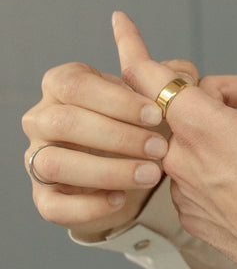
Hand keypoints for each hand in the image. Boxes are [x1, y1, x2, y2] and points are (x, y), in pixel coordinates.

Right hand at [22, 46, 196, 238]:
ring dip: (106, 171)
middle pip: (64, 122)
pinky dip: (89, 205)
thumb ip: (162, 75)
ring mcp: (36, 159)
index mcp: (62, 84)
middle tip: (159, 148)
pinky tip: (122, 199)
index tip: (156, 114)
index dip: (117, 100)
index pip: (76, 84)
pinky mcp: (43, 197)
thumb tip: (168, 64)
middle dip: (117, 136)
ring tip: (150, 175)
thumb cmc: (138, 120)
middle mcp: (41, 118)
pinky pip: (53, 205)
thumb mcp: (153, 94)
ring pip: (54, 163)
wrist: (130, 166)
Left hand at [113, 0, 236, 268]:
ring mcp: (181, 190)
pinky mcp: (189, 214)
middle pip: (180, 105)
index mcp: (203, 126)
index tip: (118, 21)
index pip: (151, 75)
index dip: (132, 45)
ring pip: (186, 139)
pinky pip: (190, 172)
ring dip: (214, 128)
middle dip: (214, 92)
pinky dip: (213, 161)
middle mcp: (181, 158)